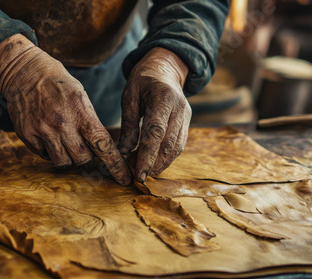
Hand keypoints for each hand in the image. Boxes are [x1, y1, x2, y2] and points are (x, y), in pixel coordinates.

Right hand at [0, 34, 131, 184]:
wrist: (24, 71)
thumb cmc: (58, 84)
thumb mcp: (81, 96)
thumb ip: (90, 122)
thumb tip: (101, 149)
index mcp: (80, 111)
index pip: (102, 144)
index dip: (115, 165)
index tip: (124, 179)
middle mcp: (61, 123)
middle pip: (83, 159)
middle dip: (87, 159)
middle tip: (84, 148)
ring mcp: (42, 130)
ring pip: (63, 162)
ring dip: (68, 157)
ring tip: (65, 141)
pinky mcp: (27, 135)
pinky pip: (44, 156)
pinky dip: (50, 151)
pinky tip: (49, 136)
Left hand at [118, 47, 190, 182]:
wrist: (164, 68)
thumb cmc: (142, 81)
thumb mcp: (129, 97)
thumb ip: (129, 125)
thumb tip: (124, 152)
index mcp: (163, 98)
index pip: (156, 132)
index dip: (148, 155)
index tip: (139, 173)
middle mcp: (179, 108)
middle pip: (169, 144)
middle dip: (154, 164)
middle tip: (139, 177)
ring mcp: (186, 116)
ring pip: (177, 148)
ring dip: (162, 164)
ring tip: (144, 171)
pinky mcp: (187, 122)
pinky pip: (179, 145)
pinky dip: (167, 157)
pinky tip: (154, 163)